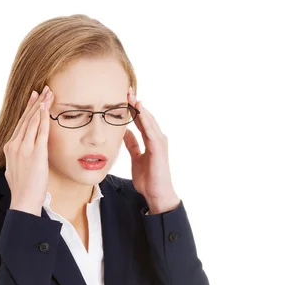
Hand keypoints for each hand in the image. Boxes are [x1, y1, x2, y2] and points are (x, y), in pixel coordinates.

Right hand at [3, 85, 53, 208]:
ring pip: (33, 121)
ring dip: (41, 105)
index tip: (33, 99)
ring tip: (48, 93)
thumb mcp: (15, 171)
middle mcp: (14, 145)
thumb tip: (21, 158)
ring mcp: (24, 148)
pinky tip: (46, 107)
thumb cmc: (22, 190)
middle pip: (26, 119)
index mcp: (9, 148)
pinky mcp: (35, 153)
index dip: (27, 111)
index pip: (20, 125)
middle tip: (41, 89)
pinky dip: (43, 117)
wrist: (23, 201)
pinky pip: (40, 131)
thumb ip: (17, 160)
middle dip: (34, 103)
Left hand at [123, 87, 179, 207]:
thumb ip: (132, 145)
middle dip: (136, 104)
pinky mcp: (158, 148)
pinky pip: (151, 131)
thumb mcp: (136, 158)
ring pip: (149, 121)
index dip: (133, 109)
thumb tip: (125, 133)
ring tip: (131, 97)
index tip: (124, 97)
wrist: (156, 194)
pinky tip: (139, 111)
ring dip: (140, 109)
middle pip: (146, 117)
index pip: (141, 121)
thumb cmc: (148, 179)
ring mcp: (159, 142)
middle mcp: (157, 138)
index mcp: (151, 140)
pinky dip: (145, 120)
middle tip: (126, 90)